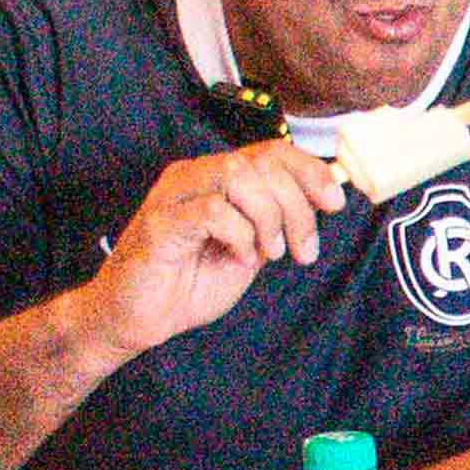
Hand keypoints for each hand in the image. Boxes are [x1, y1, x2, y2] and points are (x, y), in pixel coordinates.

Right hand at [85, 138, 346, 358]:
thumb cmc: (187, 283)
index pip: (270, 151)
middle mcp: (194, 176)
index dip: (309, 171)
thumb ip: (276, 223)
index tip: (334, 202)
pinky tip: (239, 259)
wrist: (136, 318)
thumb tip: (320, 201)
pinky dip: (238, 235)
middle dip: (296, 207)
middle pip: (260, 162)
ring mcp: (175, 195)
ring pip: (240, 176)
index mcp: (216, 178)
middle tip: (302, 250)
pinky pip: (214, 211)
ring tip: (267, 254)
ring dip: (269, 219)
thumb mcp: (249, 249)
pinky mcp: (161, 222)